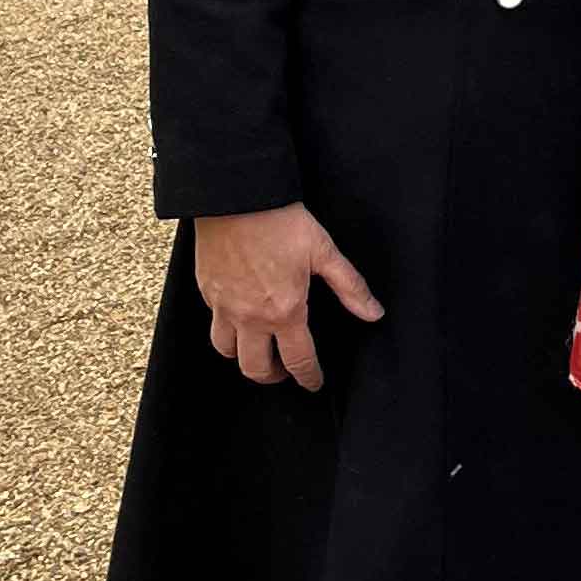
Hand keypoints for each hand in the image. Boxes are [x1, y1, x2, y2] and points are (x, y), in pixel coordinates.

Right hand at [192, 202, 382, 390]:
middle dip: (273, 377)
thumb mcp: (324, 251)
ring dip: (244, 357)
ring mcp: (223, 307)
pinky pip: (214, 323)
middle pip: (256, 369)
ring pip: (227, 352)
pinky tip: (238, 317)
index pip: (298, 360)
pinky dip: (226, 329)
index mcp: (284, 311)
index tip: (313, 384)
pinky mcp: (206, 292)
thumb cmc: (280, 221)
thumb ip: (349, 286)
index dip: (309, 377)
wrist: (235, 197)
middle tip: (284, 370)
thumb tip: (374, 313)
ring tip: (258, 348)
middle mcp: (250, 317)